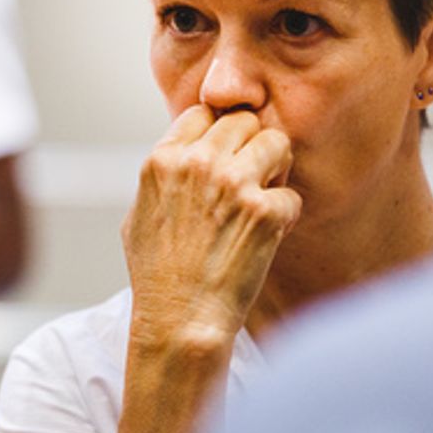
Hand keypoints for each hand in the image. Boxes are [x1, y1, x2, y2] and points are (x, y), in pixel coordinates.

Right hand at [122, 105, 301, 350]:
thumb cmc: (157, 276)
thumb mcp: (139, 215)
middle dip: (250, 147)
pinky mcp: (265, 212)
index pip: (203, 112)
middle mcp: (198, 163)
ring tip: (263, 200)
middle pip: (243, 121)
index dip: (217, 133)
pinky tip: (268, 237)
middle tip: (251, 179)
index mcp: (163, 160)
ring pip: (276, 142)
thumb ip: (163, 178)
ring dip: (275, 169)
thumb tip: (182, 157)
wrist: (181, 319)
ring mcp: (233, 184)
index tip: (224, 156)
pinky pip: (292, 195)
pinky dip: (285, 217)